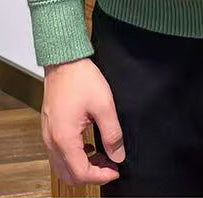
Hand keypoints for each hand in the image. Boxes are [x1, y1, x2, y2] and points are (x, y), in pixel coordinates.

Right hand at [42, 57, 124, 185]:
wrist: (65, 62)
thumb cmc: (81, 79)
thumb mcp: (104, 105)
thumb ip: (113, 134)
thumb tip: (118, 155)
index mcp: (64, 138)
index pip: (81, 173)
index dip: (101, 176)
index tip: (115, 170)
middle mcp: (52, 141)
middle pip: (69, 175)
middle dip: (91, 175)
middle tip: (110, 165)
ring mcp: (48, 135)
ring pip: (62, 166)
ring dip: (82, 166)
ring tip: (102, 155)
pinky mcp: (49, 128)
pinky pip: (59, 153)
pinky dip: (74, 156)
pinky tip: (89, 145)